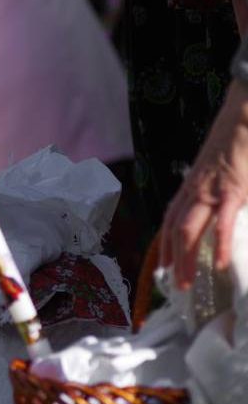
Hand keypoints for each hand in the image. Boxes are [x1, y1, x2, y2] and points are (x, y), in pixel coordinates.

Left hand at [161, 79, 247, 288]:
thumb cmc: (235, 145)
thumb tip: (221, 210)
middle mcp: (194, 191)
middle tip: (175, 287)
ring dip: (186, 259)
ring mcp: (211, 190)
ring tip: (188, 284)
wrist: (244, 116)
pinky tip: (217, 263)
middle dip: (172, 261)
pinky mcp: (233, 189)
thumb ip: (216, 193)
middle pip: (174, 231)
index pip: (169, 222)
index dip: (164, 246)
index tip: (163, 268)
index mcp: (191, 188)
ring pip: (189, 229)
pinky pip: (223, 221)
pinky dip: (217, 243)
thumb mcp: (219, 171)